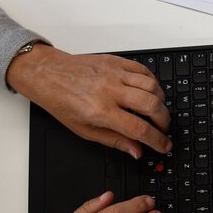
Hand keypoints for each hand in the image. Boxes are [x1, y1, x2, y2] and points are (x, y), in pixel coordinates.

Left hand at [6, 43, 171, 158]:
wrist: (49, 74)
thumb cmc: (62, 102)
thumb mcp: (85, 130)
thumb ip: (115, 141)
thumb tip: (136, 151)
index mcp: (100, 111)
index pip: (139, 129)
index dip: (157, 140)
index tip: (164, 145)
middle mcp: (110, 91)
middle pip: (152, 106)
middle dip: (164, 121)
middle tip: (162, 128)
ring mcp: (115, 73)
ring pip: (152, 86)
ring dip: (160, 101)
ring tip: (156, 110)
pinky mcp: (116, 61)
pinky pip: (144, 70)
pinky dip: (152, 83)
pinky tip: (149, 92)